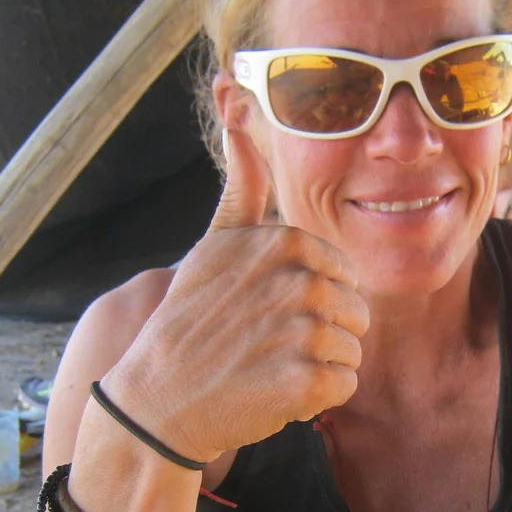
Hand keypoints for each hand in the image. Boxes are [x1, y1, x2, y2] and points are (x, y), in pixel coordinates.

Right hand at [106, 129, 369, 460]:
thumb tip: (234, 112)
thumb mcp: (214, 244)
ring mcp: (301, 331)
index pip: (343, 275)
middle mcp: (297, 281)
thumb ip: (242, 187)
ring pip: (352, 350)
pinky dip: (317, 398)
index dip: (313, 301)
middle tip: (267, 346)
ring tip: (269, 368)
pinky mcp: (304, 381)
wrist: (157, 399)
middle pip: (355, 312)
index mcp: (285, 243)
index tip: (267, 314)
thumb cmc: (190, 322)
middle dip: (321, 335)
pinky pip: (344, 386)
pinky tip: (275, 394)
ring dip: (319, 366)